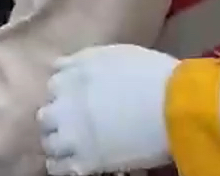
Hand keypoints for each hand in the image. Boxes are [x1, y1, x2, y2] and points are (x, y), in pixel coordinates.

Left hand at [38, 45, 178, 175]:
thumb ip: (92, 62)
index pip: (55, 80)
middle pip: (46, 112)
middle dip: (58, 118)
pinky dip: (62, 165)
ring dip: (58, 143)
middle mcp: (66, 98)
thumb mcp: (119, 55)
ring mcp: (71, 130)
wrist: (173, 104)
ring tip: (73, 149)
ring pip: (48, 140)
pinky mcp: (83, 159)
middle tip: (73, 126)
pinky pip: (57, 167)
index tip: (76, 99)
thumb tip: (78, 69)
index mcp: (76, 70)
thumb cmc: (155, 75)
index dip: (66, 92)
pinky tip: (75, 164)